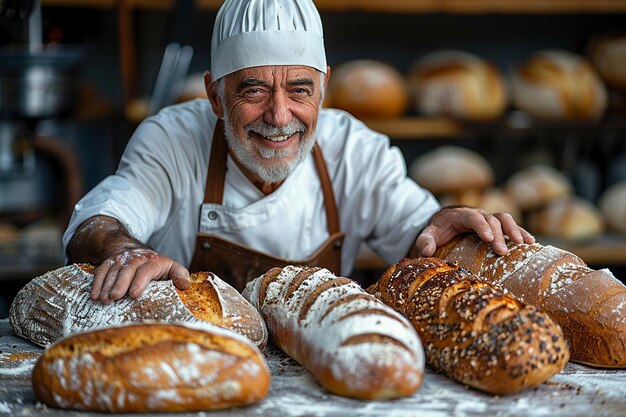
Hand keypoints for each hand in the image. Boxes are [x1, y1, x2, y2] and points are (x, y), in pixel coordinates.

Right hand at [91, 248, 190, 303]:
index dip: (140, 281)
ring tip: (104, 301)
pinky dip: (97, 283)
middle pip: (127, 269)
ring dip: (106, 285)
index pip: (147, 269)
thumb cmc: (160, 268)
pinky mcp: (110, 262)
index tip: (134, 294)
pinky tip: (94, 296)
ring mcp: (122, 259)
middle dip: (120, 284)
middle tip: (114, 298)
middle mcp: (137, 257)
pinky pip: (101, 270)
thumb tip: (185, 285)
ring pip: (113, 270)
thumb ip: (180, 276)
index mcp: (155, 261)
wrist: (140, 253)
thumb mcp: (173, 269)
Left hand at [415, 206, 534, 256]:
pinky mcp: (496, 227)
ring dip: (515, 230)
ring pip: (505, 219)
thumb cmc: (438, 230)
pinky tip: (531, 243)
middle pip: (492, 220)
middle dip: (499, 234)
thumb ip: (425, 240)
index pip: (473, 217)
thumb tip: (425, 251)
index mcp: (461, 215)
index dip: (481, 226)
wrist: (446, 223)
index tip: (488, 239)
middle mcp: (478, 215)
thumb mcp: (428, 234)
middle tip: (503, 252)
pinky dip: (521, 232)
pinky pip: (511, 226)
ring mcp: (489, 220)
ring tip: (524, 244)